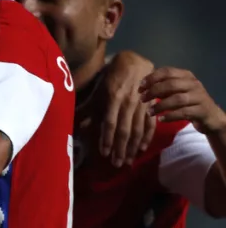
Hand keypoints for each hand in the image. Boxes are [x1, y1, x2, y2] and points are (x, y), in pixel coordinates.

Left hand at [98, 50, 155, 166]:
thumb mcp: (98, 90)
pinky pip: (150, 124)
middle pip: (124, 130)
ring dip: (132, 147)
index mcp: (112, 99)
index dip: (106, 138)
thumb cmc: (111, 77)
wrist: (135, 63)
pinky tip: (142, 148)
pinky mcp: (151, 106)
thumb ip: (89, 107)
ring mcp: (141, 106)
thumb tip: (76, 121)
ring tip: (128, 161)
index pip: (109, 123)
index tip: (103, 153)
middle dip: (120, 148)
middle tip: (116, 164)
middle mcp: (127, 104)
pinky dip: (147, 137)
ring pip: (137, 130)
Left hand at [141, 67, 225, 134]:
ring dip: (160, 106)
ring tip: (149, 112)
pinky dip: (170, 116)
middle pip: (171, 84)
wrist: (211, 116)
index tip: (140, 87)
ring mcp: (200, 97)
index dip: (151, 78)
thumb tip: (142, 87)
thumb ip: (162, 87)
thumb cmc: (188, 101)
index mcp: (186, 75)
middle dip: (153, 91)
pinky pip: (183, 113)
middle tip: (142, 99)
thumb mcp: (176, 91)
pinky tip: (161, 119)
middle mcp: (194, 84)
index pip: (167, 71)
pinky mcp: (202, 111)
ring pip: (177, 99)